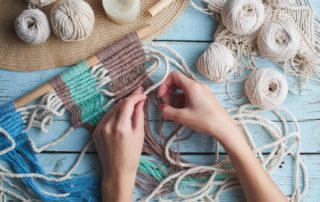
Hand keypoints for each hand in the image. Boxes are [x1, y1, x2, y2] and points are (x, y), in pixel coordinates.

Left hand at [93, 87, 145, 201]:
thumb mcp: (139, 135)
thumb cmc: (132, 156)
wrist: (117, 172)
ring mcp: (99, 128)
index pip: (127, 103)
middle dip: (129, 99)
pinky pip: (106, 117)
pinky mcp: (95, 132)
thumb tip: (140, 102)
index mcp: (120, 127)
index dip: (135, 96)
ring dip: (122, 106)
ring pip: (112, 110)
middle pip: (119, 104)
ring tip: (132, 105)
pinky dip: (114, 114)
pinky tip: (121, 116)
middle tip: (139, 95)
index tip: (143, 94)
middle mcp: (107, 125)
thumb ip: (139, 116)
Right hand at [159, 72, 287, 201]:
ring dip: (175, 99)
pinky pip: (190, 96)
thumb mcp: (182, 117)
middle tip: (166, 105)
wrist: (224, 127)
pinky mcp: (205, 99)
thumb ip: (167, 111)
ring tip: (174, 112)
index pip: (173, 76)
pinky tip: (182, 113)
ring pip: (183, 90)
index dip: (164, 84)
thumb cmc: (204, 120)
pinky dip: (182, 102)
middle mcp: (197, 86)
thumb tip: (162, 108)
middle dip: (168, 92)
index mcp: (192, 86)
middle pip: (178, 82)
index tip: (161, 96)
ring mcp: (202, 92)